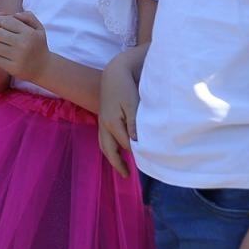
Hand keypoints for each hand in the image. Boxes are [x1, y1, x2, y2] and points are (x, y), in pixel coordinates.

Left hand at [0, 11, 48, 80]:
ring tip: (0, 45)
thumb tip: (13, 14)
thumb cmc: (38, 44)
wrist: (44, 68)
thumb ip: (27, 16)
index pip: (6, 22)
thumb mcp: (38, 28)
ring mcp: (18, 58)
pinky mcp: (12, 68)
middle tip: (1, 37)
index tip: (7, 28)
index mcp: (29, 33)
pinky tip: (1, 54)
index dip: (4, 23)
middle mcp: (24, 45)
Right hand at [97, 52, 140, 178]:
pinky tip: (118, 150)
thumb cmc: (125, 87)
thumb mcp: (132, 104)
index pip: (125, 144)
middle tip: (127, 175)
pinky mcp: (103, 119)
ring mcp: (102, 122)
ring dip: (112, 157)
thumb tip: (136, 142)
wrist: (113, 73)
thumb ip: (134, 123)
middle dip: (118, 163)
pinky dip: (110, 148)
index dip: (135, 154)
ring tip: (122, 167)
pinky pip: (104, 139)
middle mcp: (105, 125)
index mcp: (112, 123)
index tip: (146, 162)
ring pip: (104, 145)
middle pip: (109, 150)